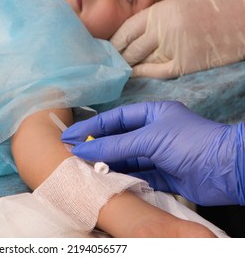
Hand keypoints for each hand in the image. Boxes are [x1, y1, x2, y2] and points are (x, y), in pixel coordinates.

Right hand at [61, 101, 244, 205]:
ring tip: (87, 170)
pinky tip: (109, 181)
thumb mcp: (149, 138)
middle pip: (118, 140)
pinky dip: (124, 179)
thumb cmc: (191, 142)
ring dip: (109, 165)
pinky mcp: (164, 175)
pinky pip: (138, 176)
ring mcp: (159, 154)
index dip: (91, 127)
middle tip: (74, 155)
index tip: (70, 135)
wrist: (226, 170)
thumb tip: (83, 149)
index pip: (114, 119)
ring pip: (127, 159)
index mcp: (152, 114)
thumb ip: (114, 145)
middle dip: (97, 147)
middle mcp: (154, 133)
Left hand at [111, 0, 244, 78]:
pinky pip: (156, 73)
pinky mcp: (185, 64)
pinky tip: (134, 76)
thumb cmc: (213, 8)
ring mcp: (173, 48)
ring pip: (141, 62)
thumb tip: (134, 34)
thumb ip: (156, 18)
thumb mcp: (179, 4)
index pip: (126, 31)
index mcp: (160, 12)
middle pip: (131, 49)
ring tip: (119, 72)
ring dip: (128, 68)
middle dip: (118, 58)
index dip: (114, 43)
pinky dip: (143, 75)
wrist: (244, 19)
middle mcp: (163, 30)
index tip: (107, 50)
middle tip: (109, 65)